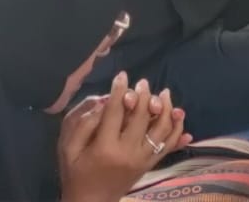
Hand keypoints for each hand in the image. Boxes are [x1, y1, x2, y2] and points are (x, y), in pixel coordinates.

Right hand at [58, 74, 190, 201]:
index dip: (119, 91)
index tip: (122, 76)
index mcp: (104, 147)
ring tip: (164, 93)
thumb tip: (102, 101)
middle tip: (142, 82)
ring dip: (165, 109)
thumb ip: (83, 124)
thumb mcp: (68, 148)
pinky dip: (177, 130)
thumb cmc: (75, 173)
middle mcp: (127, 152)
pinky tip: (180, 115)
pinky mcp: (150, 164)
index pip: (115, 112)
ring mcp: (142, 159)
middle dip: (143, 96)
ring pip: (161, 130)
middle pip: (142, 117)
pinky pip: (168, 145)